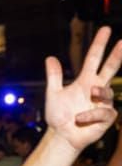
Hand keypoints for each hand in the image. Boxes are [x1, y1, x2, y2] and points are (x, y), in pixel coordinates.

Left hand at [44, 26, 121, 150]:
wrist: (61, 136)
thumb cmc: (59, 116)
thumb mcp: (54, 94)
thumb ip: (54, 77)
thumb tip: (50, 58)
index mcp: (85, 80)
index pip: (94, 58)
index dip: (99, 44)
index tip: (106, 29)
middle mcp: (96, 89)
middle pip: (110, 68)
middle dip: (117, 55)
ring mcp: (103, 103)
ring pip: (107, 92)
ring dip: (98, 93)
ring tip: (90, 93)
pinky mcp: (106, 117)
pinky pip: (104, 112)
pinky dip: (91, 115)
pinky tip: (80, 118)